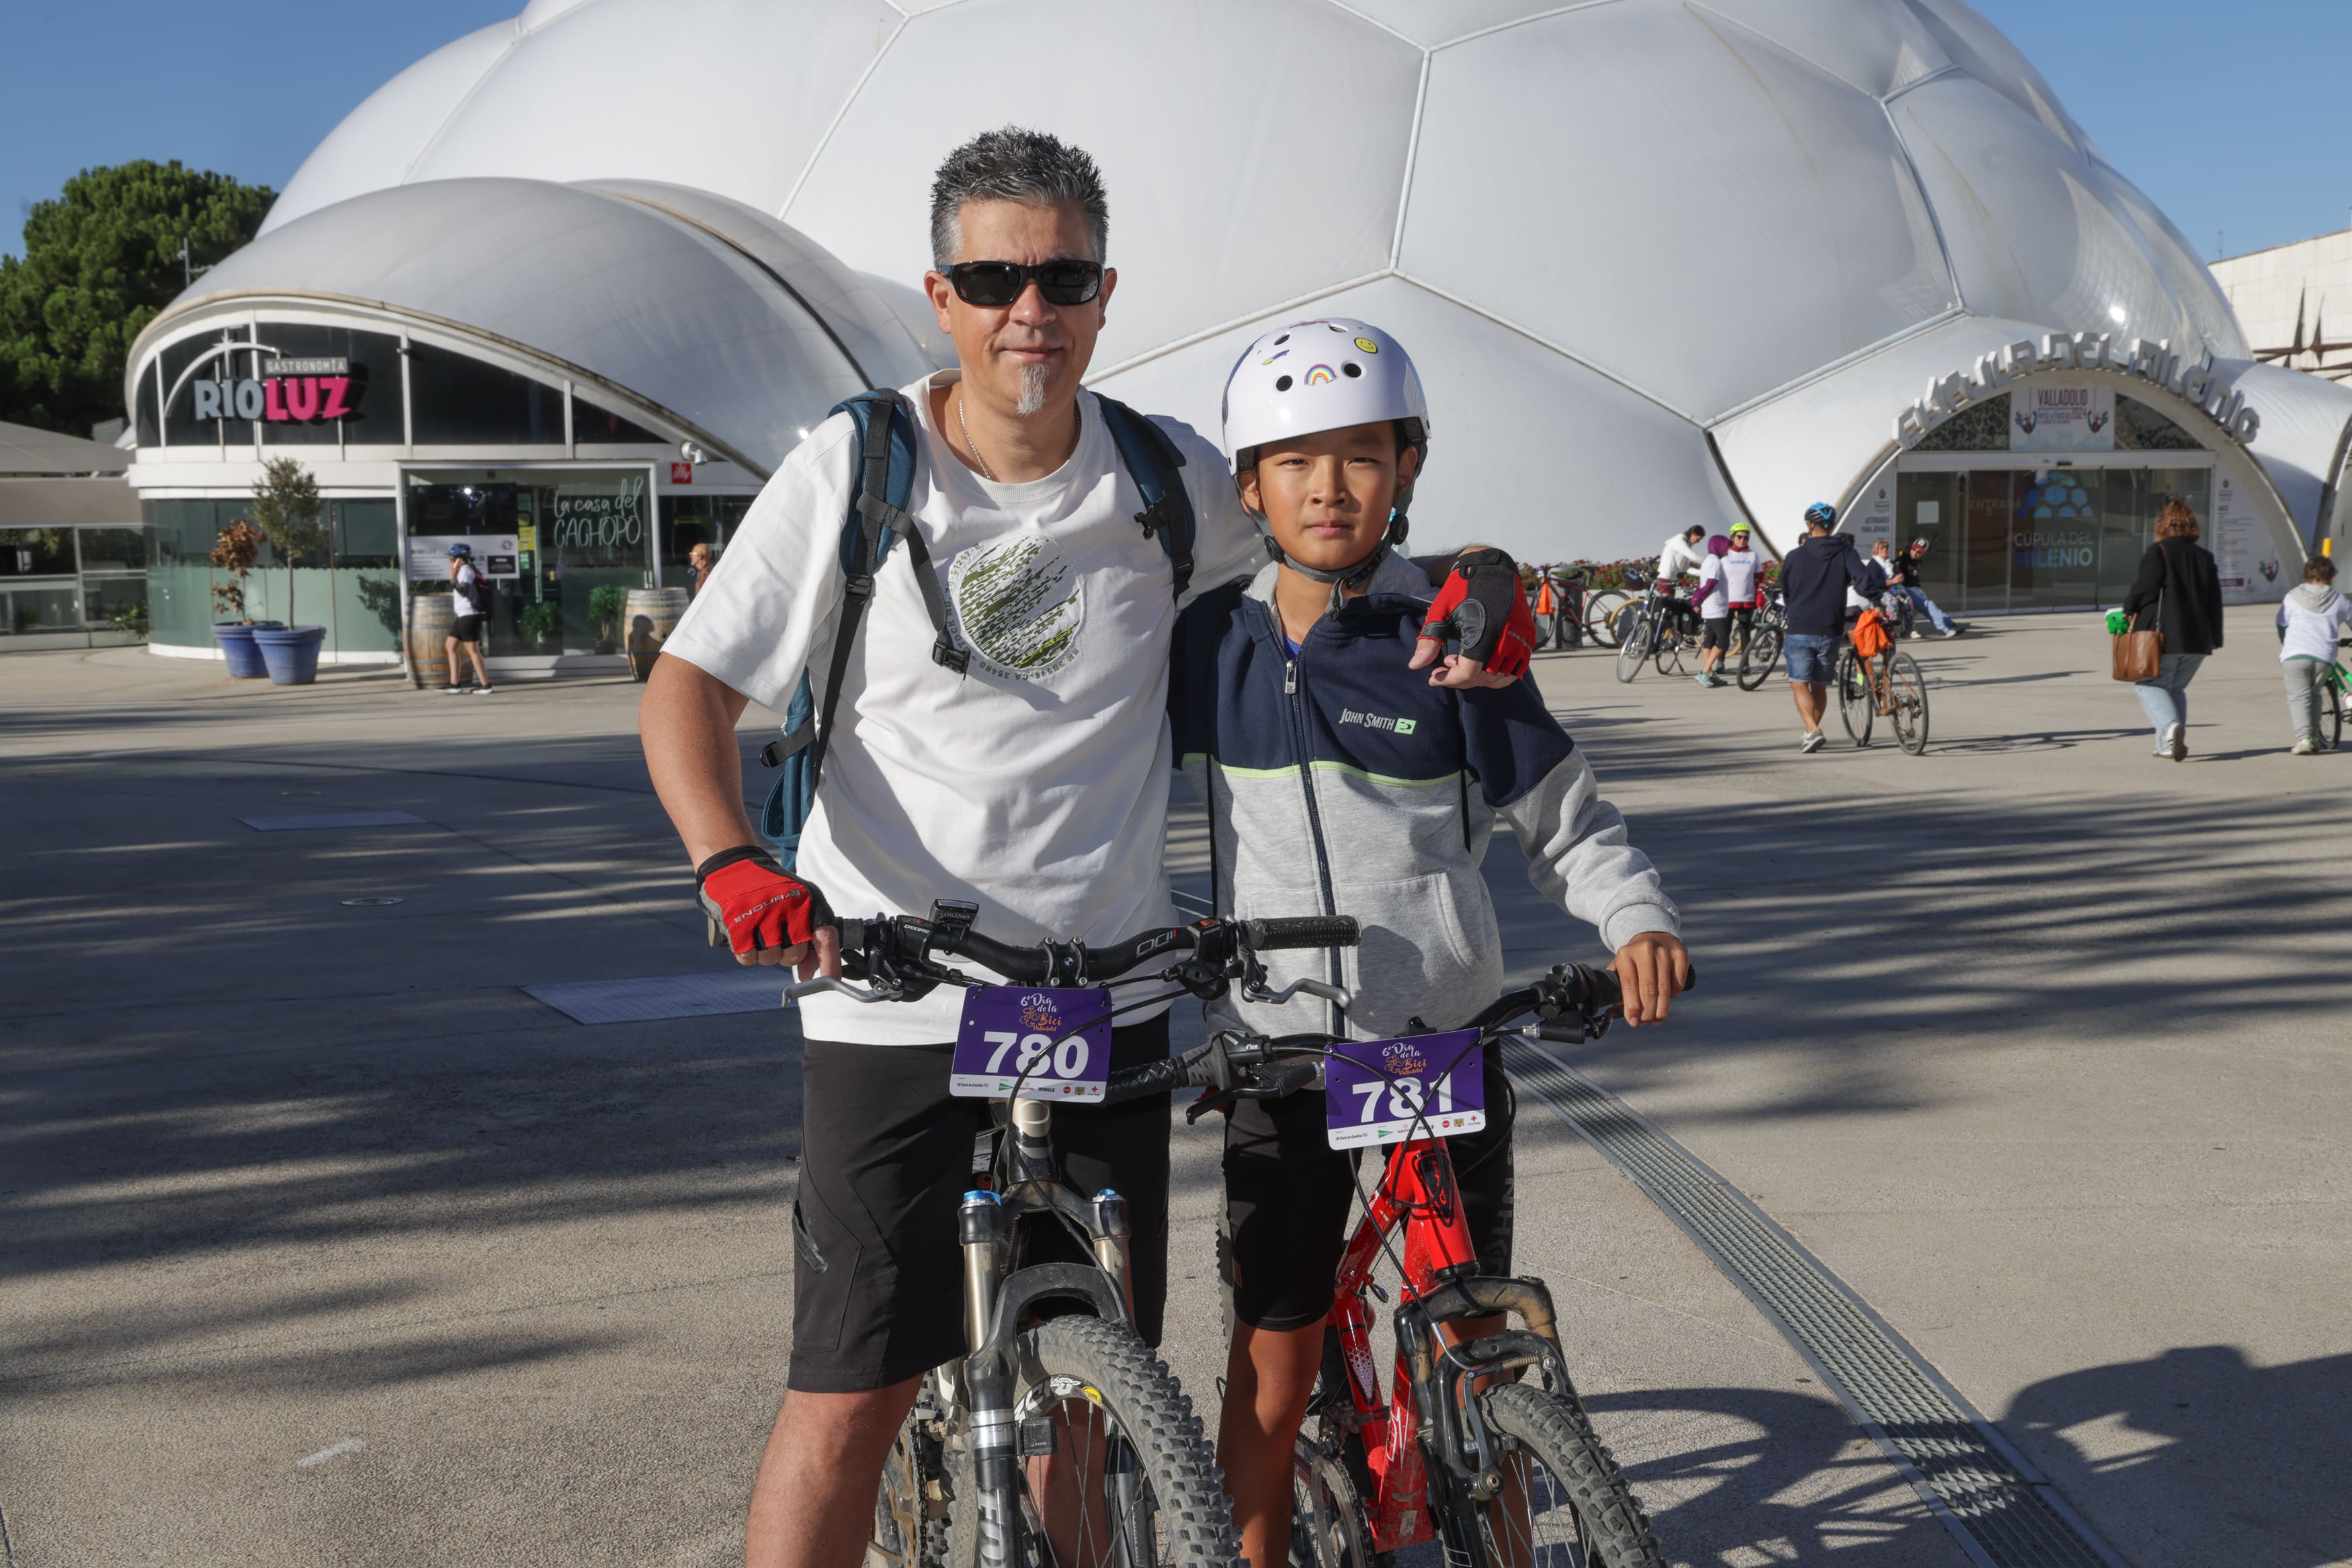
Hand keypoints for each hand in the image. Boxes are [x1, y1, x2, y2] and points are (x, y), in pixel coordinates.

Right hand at [695, 846, 829, 967]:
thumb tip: (810, 973)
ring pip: (770, 959)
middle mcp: (787, 908)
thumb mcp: (797, 903)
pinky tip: (746, 937)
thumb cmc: (771, 889)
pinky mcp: (738, 924)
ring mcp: (762, 916)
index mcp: (807, 902)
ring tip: (760, 932)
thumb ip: (809, 936)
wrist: (734, 868)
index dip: (830, 963)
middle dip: (787, 955)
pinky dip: (747, 953)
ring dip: (765, 953)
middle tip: (779, 939)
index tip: (832, 980)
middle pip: (794, 955)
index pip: (826, 937)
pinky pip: (748, 958)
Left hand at [1413, 548, 1536, 683]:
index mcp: (1484, 632)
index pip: (1469, 673)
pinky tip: (1481, 661)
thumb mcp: (1440, 611)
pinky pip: (1516, 668)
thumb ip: (1429, 640)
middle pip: (1483, 678)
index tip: (1433, 677)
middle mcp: (1506, 638)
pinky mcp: (1528, 637)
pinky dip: (1498, 673)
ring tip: (1463, 660)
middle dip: (1461, 677)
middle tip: (1445, 664)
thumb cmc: (1463, 588)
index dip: (1449, 680)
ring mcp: (1521, 639)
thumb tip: (1415, 666)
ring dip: (1480, 677)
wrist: (1492, 567)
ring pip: (1501, 677)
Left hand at [1610, 933, 1691, 1025]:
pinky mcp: (1681, 955)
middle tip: (1646, 1022)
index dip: (1632, 1006)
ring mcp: (1664, 951)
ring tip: (1656, 1019)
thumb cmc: (1635, 959)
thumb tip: (1617, 1010)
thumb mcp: (1622, 967)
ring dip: (1661, 1010)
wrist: (1654, 936)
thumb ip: (1617, 986)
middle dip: (1647, 1012)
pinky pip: (1678, 984)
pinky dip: (1673, 996)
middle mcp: (1645, 950)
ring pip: (1665, 989)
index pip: (1629, 984)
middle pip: (1648, 990)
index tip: (1633, 1022)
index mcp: (1626, 954)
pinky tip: (1666, 999)